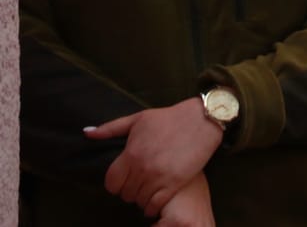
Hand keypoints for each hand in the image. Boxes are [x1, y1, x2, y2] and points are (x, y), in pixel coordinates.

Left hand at [86, 98, 222, 216]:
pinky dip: (154, 205)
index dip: (116, 184)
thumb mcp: (139, 119)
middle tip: (140, 184)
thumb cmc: (170, 118)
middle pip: (126, 194)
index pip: (111, 184)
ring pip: (140, 201)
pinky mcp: (175, 183)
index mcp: (131, 154)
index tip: (126, 180)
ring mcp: (159, 177)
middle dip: (131, 191)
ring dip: (143, 198)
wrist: (204, 118)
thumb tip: (86, 132)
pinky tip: (158, 198)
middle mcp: (142, 168)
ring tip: (150, 189)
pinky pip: (156, 204)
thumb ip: (110, 129)